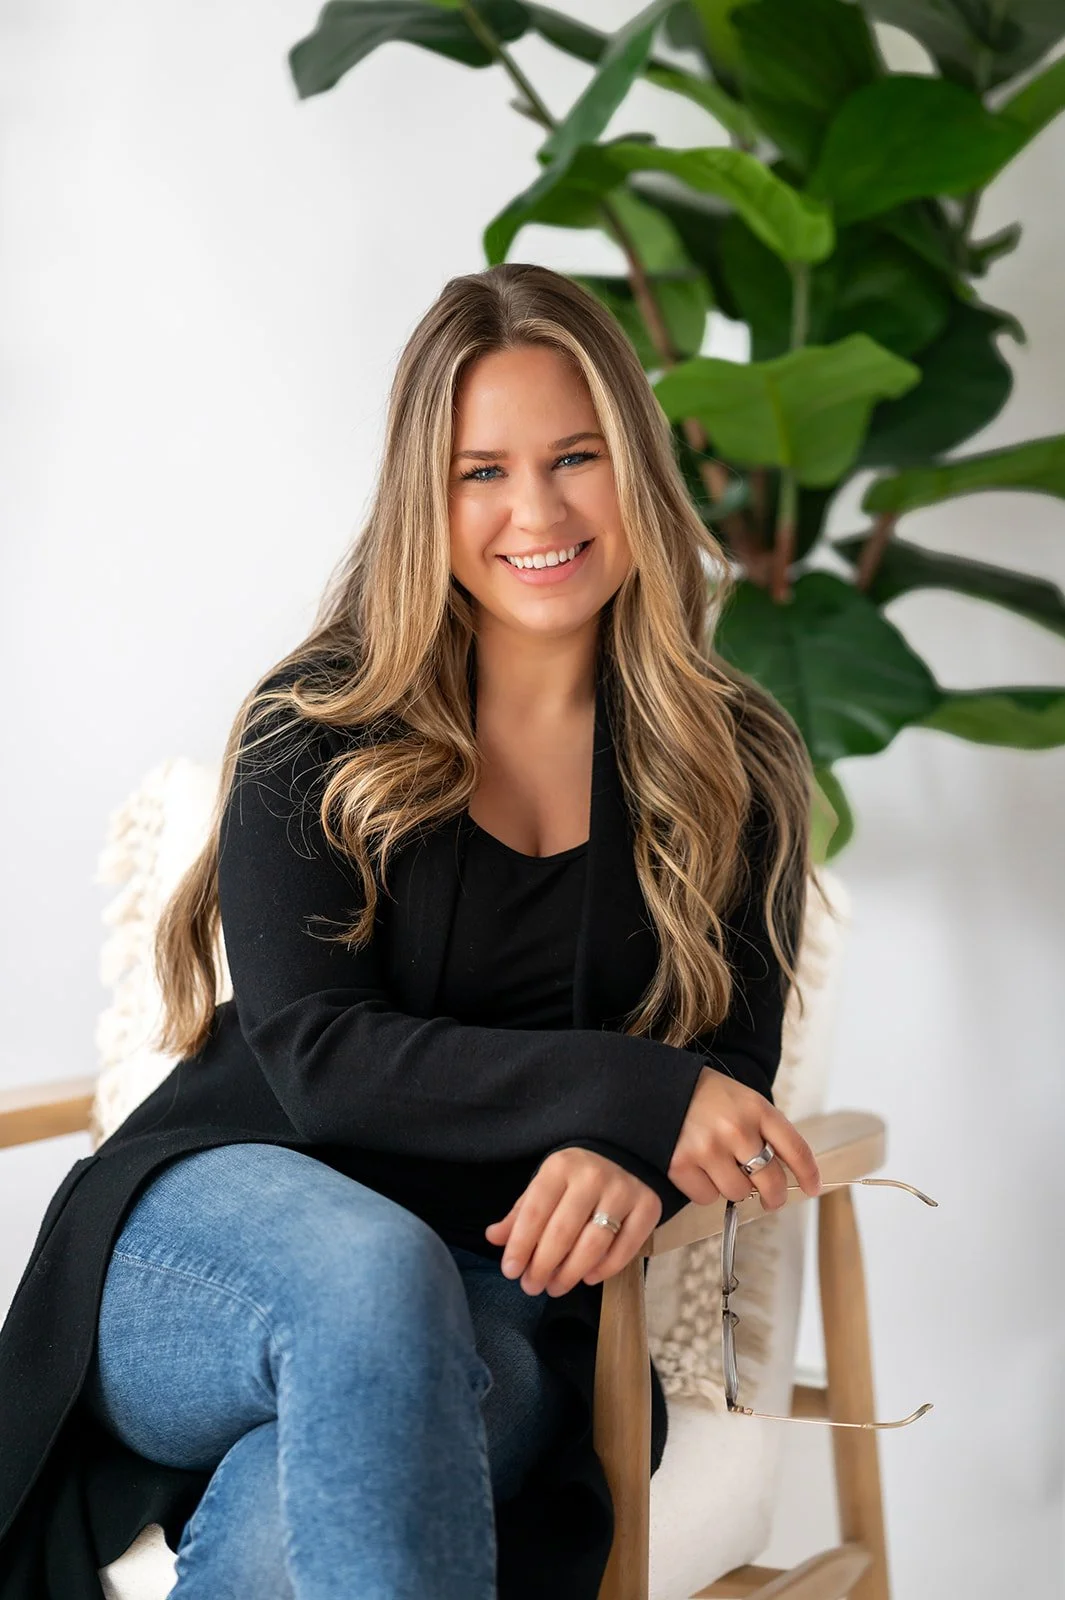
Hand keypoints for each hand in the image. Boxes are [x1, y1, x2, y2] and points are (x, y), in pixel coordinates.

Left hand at [484, 1148, 662, 1296]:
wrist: (626, 1152)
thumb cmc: (576, 1175)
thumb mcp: (546, 1184)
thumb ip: (521, 1212)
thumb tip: (493, 1237)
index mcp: (561, 1166)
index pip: (535, 1211)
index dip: (520, 1245)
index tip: (510, 1271)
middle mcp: (593, 1176)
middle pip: (563, 1232)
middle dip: (543, 1265)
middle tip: (531, 1287)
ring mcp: (623, 1191)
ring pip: (594, 1244)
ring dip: (571, 1273)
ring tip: (555, 1287)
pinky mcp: (649, 1207)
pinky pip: (626, 1248)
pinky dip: (605, 1269)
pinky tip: (587, 1277)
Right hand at [667, 1065, 821, 1210]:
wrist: (652, 1084)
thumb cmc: (702, 1094)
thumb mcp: (741, 1098)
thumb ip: (763, 1129)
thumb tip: (784, 1170)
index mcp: (756, 1108)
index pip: (795, 1149)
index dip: (808, 1174)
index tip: (813, 1188)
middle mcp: (736, 1129)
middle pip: (771, 1181)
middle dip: (775, 1196)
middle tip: (772, 1199)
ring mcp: (708, 1148)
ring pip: (738, 1193)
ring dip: (734, 1188)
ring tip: (721, 1169)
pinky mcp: (681, 1164)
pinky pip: (706, 1197)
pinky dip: (705, 1190)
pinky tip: (698, 1170)